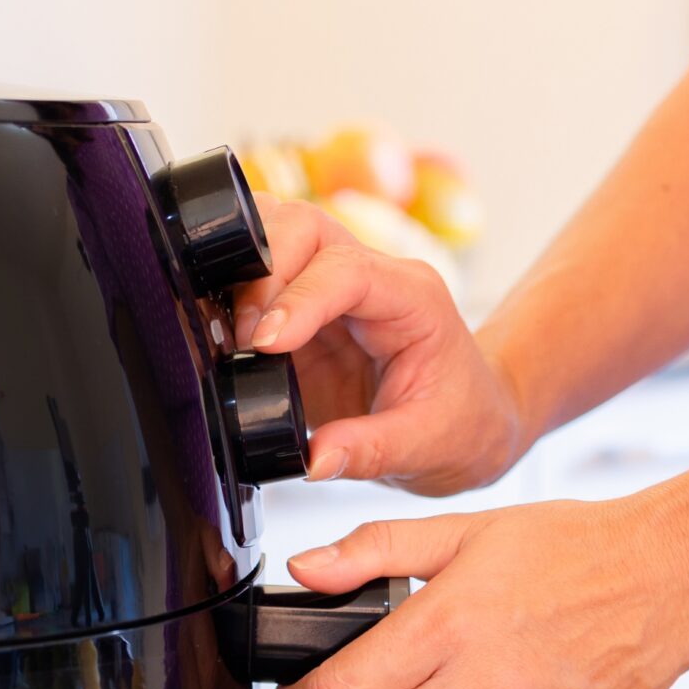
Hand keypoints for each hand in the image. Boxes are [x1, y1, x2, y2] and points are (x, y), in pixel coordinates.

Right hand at [230, 199, 527, 496]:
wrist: (467, 425)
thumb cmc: (459, 425)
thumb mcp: (425, 446)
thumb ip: (370, 450)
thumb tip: (314, 459)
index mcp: (412, 298)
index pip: (347, 271)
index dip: (299, 297)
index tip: (264, 342)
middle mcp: (372, 279)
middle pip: (304, 228)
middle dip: (261, 273)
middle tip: (243, 341)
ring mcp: (332, 289)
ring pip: (275, 235)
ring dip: (240, 273)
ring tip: (226, 334)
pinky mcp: (301, 313)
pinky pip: (257, 277)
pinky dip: (229, 292)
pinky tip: (220, 333)